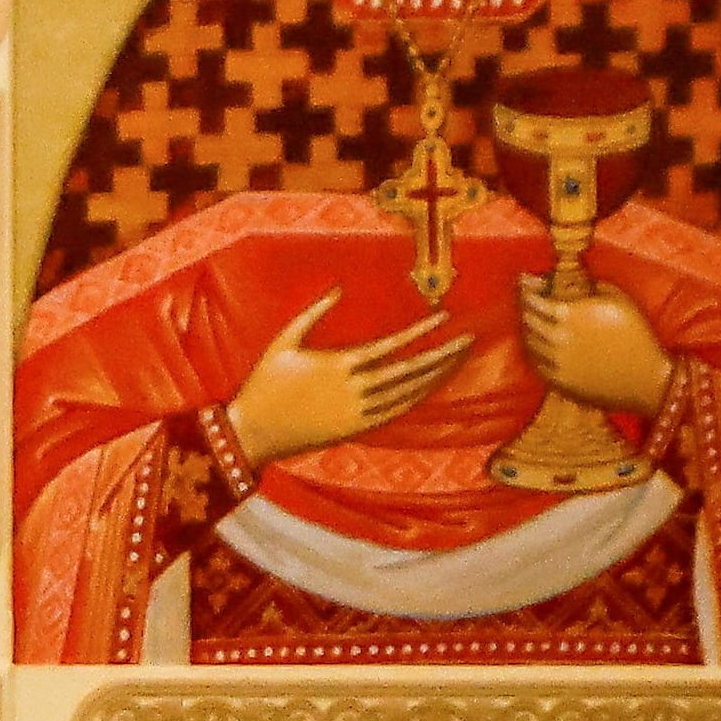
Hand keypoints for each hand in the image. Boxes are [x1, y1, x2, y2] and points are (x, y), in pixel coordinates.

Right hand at [221, 293, 473, 465]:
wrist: (252, 432)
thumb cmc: (264, 384)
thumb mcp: (283, 341)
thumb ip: (312, 313)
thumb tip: (338, 288)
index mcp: (339, 364)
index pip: (391, 345)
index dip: (420, 331)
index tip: (443, 317)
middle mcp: (355, 389)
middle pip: (410, 370)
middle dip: (442, 354)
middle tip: (468, 340)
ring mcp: (358, 412)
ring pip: (408, 393)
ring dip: (436, 376)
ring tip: (458, 360)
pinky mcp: (356, 430)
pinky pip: (396, 412)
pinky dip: (418, 398)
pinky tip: (433, 386)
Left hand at [513, 277, 674, 411]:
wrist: (644, 378)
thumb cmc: (636, 335)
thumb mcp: (619, 299)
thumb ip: (591, 286)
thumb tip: (575, 281)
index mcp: (568, 315)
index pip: (533, 299)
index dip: (526, 288)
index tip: (524, 280)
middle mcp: (554, 339)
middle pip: (526, 319)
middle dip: (524, 305)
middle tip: (526, 297)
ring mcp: (554, 363)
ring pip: (528, 341)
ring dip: (527, 327)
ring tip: (532, 317)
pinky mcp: (557, 382)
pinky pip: (535, 362)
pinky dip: (533, 349)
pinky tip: (538, 342)